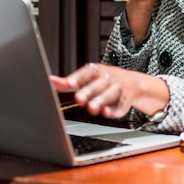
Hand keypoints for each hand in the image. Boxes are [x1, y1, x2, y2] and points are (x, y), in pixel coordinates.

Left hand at [50, 63, 169, 119]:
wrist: (133, 83)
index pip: (87, 72)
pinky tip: (106, 113)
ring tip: (92, 108)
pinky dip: (114, 110)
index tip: (70, 84)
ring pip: (111, 93)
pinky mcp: (125, 101)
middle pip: (99, 84)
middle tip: (79, 99)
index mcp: (97, 71)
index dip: (78, 78)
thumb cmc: (103, 80)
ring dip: (101, 100)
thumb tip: (51, 81)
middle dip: (89, 91)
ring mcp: (118, 89)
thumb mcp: (87, 78)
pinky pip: (120, 106)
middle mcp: (108, 78)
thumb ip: (69, 82)